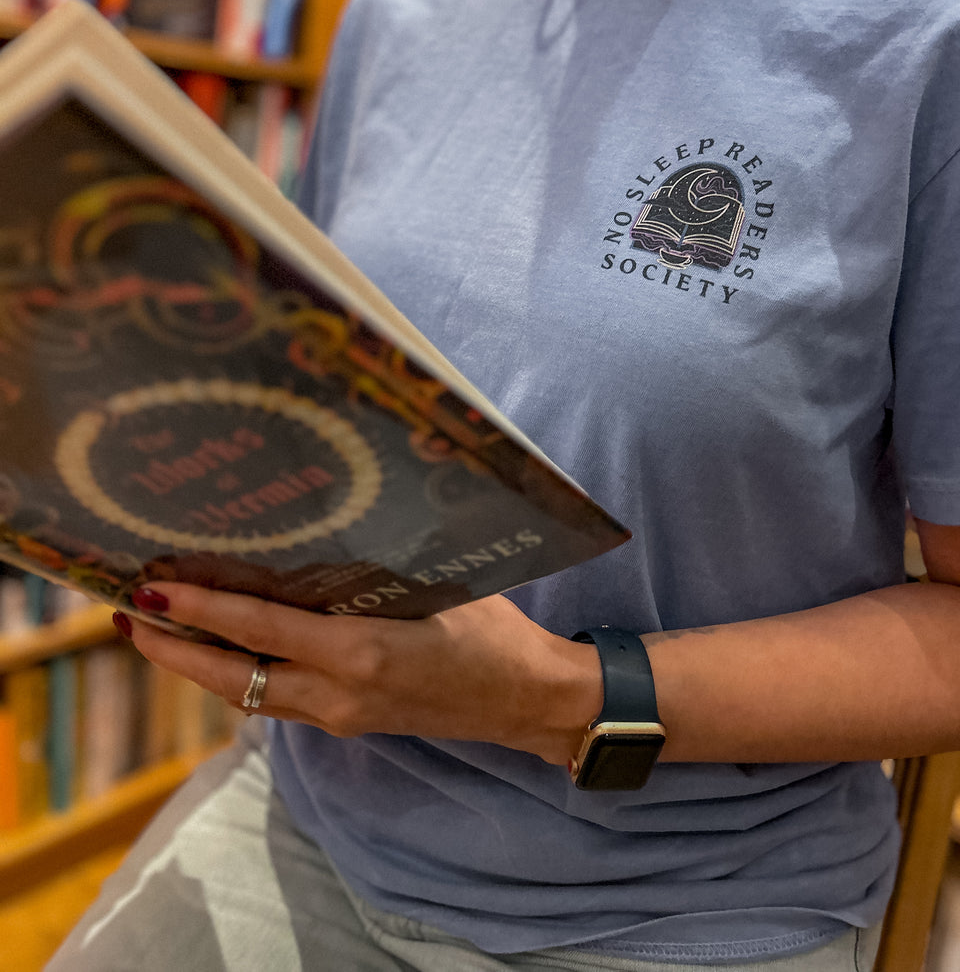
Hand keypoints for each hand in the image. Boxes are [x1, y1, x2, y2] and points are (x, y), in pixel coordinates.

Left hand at [123, 584, 602, 765]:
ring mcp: (341, 716)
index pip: (260, 629)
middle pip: (234, 679)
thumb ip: (371, 574)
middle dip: (175, 650)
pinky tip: (223, 653)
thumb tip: (308, 541)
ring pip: (248, 696)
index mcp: (360, 653)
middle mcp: (339, 693)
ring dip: (199, 667)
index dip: (201, 611)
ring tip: (159, 633)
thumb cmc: (493, 629)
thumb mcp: (435, 587)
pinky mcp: (349, 723)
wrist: (527, 701)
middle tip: (127, 617)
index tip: (151, 591)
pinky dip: (239, 677)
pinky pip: (277, 702)